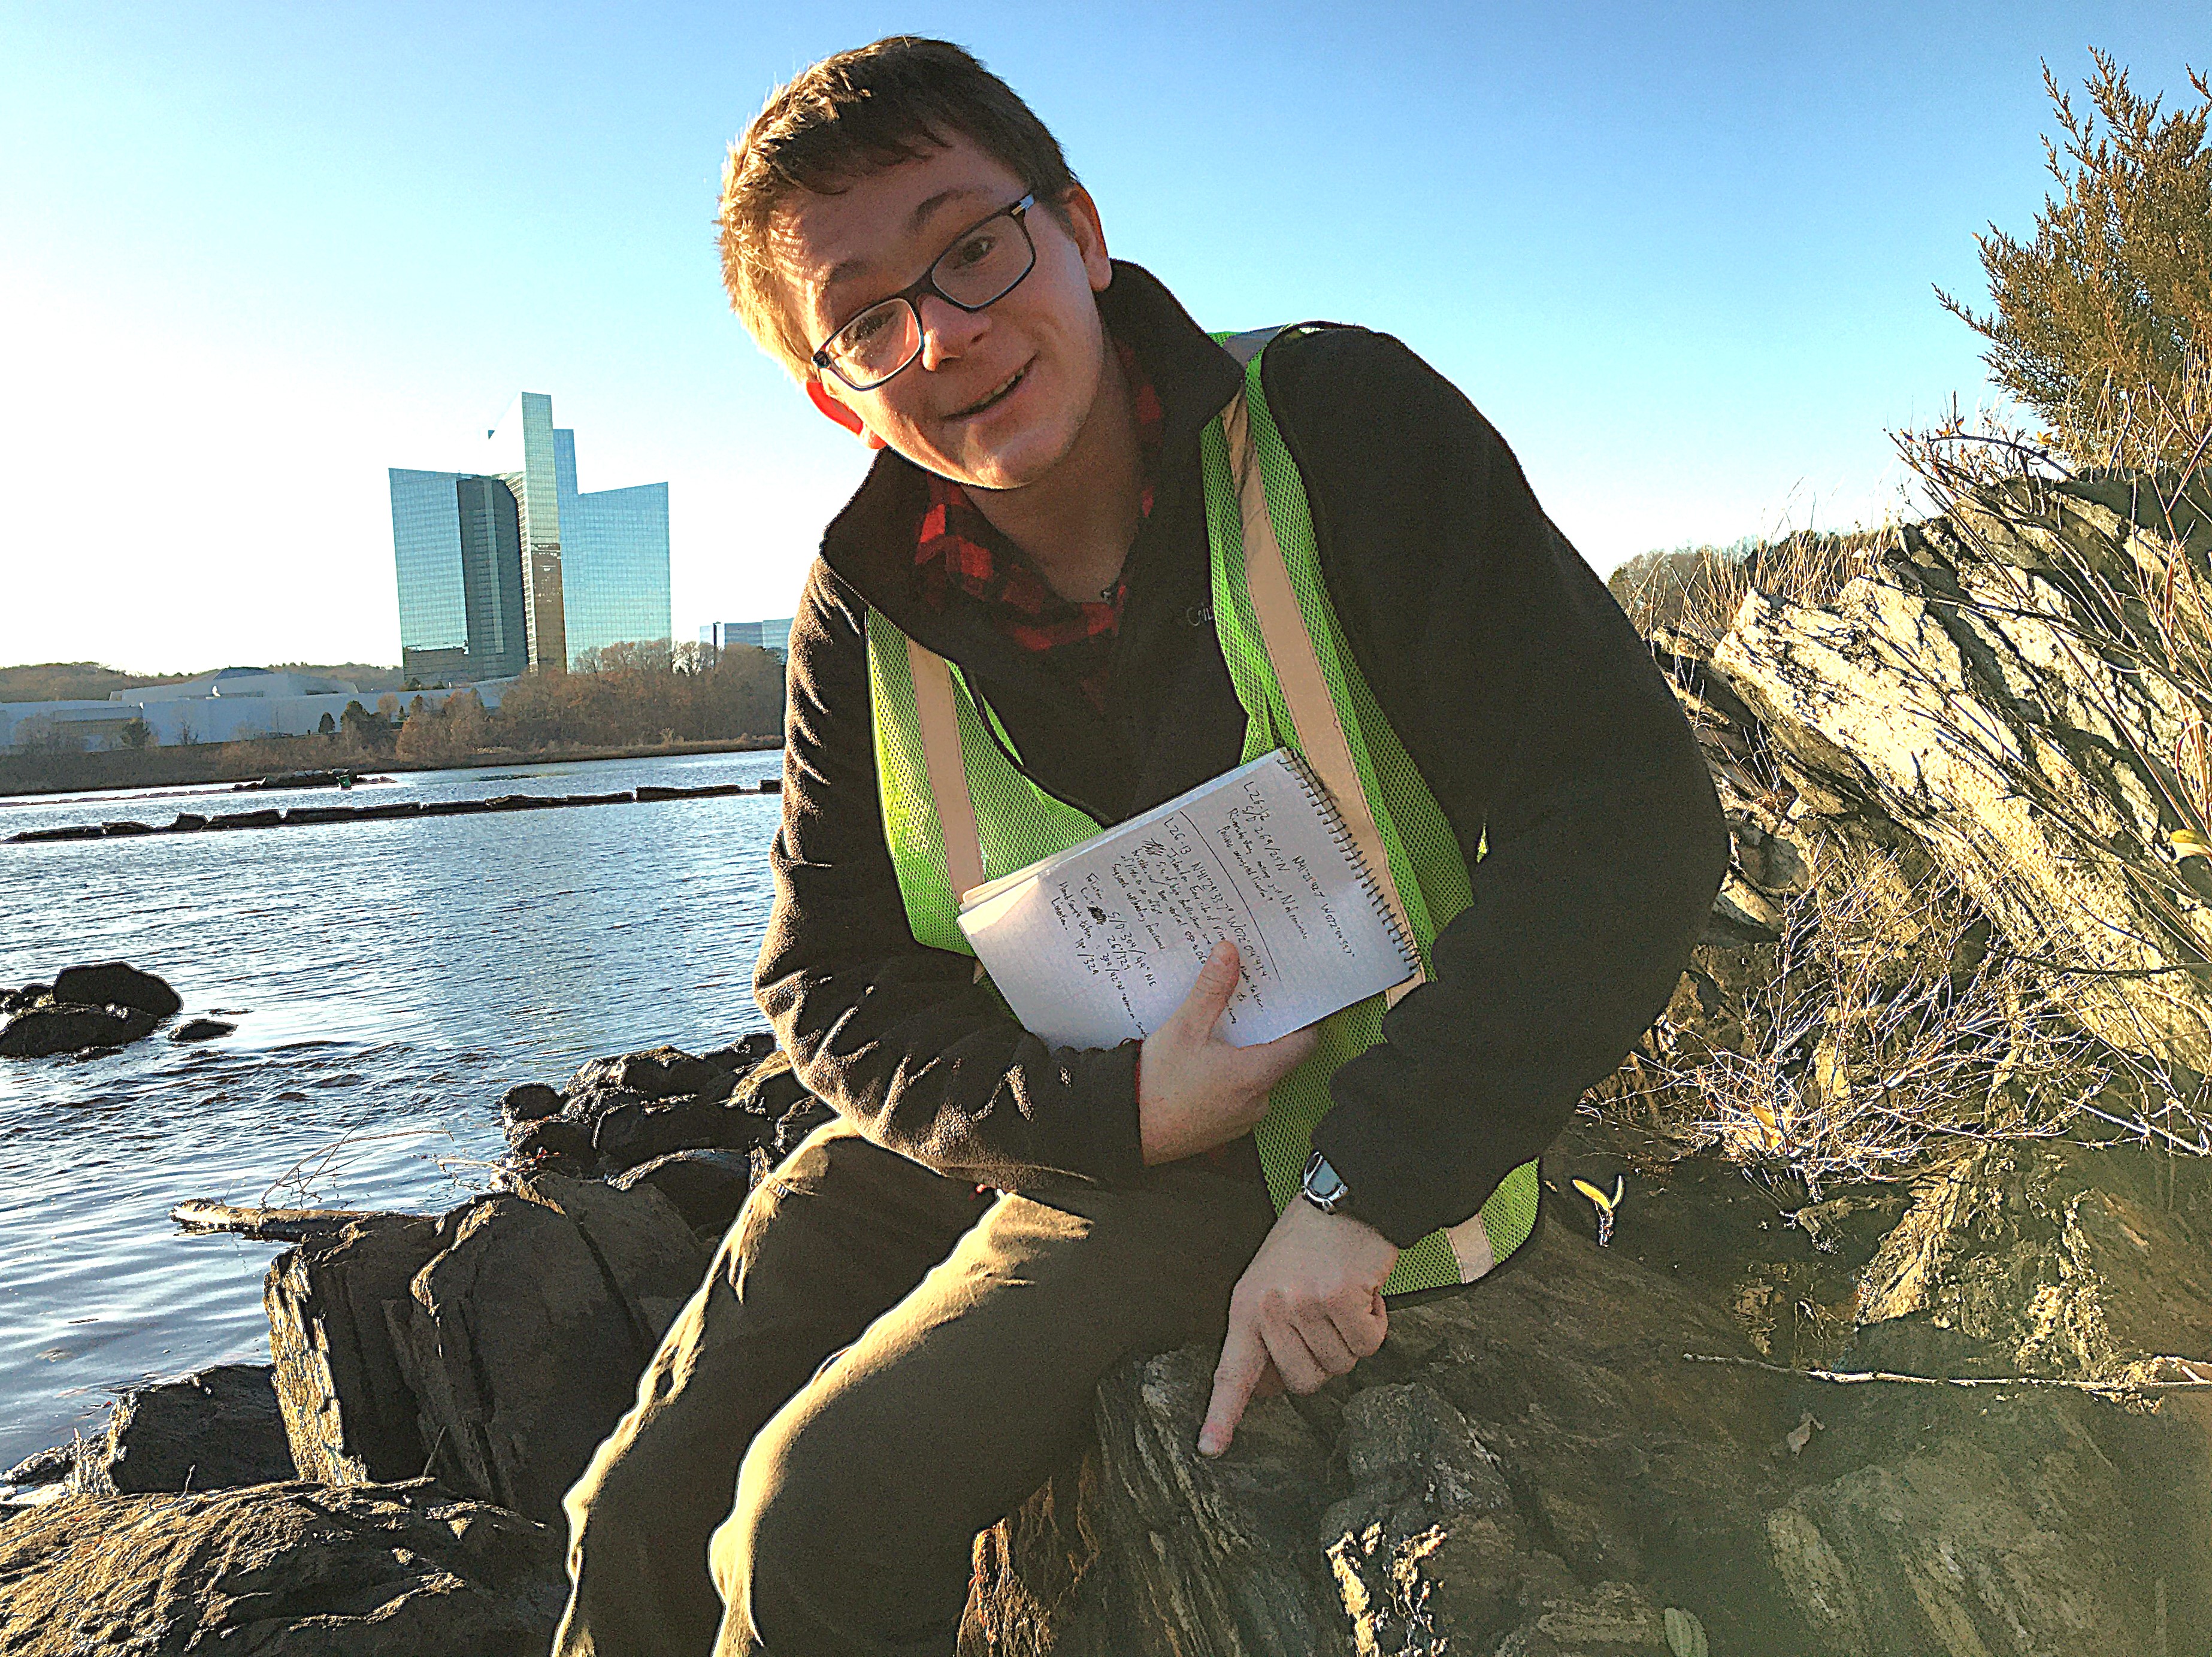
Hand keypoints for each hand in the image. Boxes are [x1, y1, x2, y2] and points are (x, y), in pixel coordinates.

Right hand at [1137, 941, 1317, 1165]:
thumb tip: (1228, 956)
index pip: (1302, 1044)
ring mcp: (1243, 1119)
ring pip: (1257, 1080)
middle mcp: (1257, 1101)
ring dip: (1243, 1060)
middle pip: (1277, 1059)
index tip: (1291, 1003)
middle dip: (1261, 1035)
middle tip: (1242, 1014)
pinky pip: (1239, 1098)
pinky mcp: (1226, 1130)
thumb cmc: (1156, 1087)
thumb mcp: (1185, 1028)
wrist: (1129, 1127)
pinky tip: (1203, 1070)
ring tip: (1216, 1043)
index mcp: (1255, 1074)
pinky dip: (1229, 1082)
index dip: (1301, 1020)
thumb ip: (1211, 989)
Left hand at [1199, 1197, 1396, 1456]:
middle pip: (1305, 1381)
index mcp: (1246, 1307)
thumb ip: (1266, 1333)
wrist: (1344, 1196)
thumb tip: (1271, 1388)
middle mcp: (1271, 1308)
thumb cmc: (1308, 1241)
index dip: (1222, 1414)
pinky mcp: (1341, 1298)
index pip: (1232, 1371)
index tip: (1210, 1448)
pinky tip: (1363, 1289)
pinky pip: (1368, 1342)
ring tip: (1343, 1293)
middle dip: (1326, 1357)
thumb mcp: (1270, 1282)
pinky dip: (1374, 1321)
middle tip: (1327, 1316)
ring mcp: (1305, 1304)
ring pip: (1342, 1363)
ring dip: (1353, 1335)